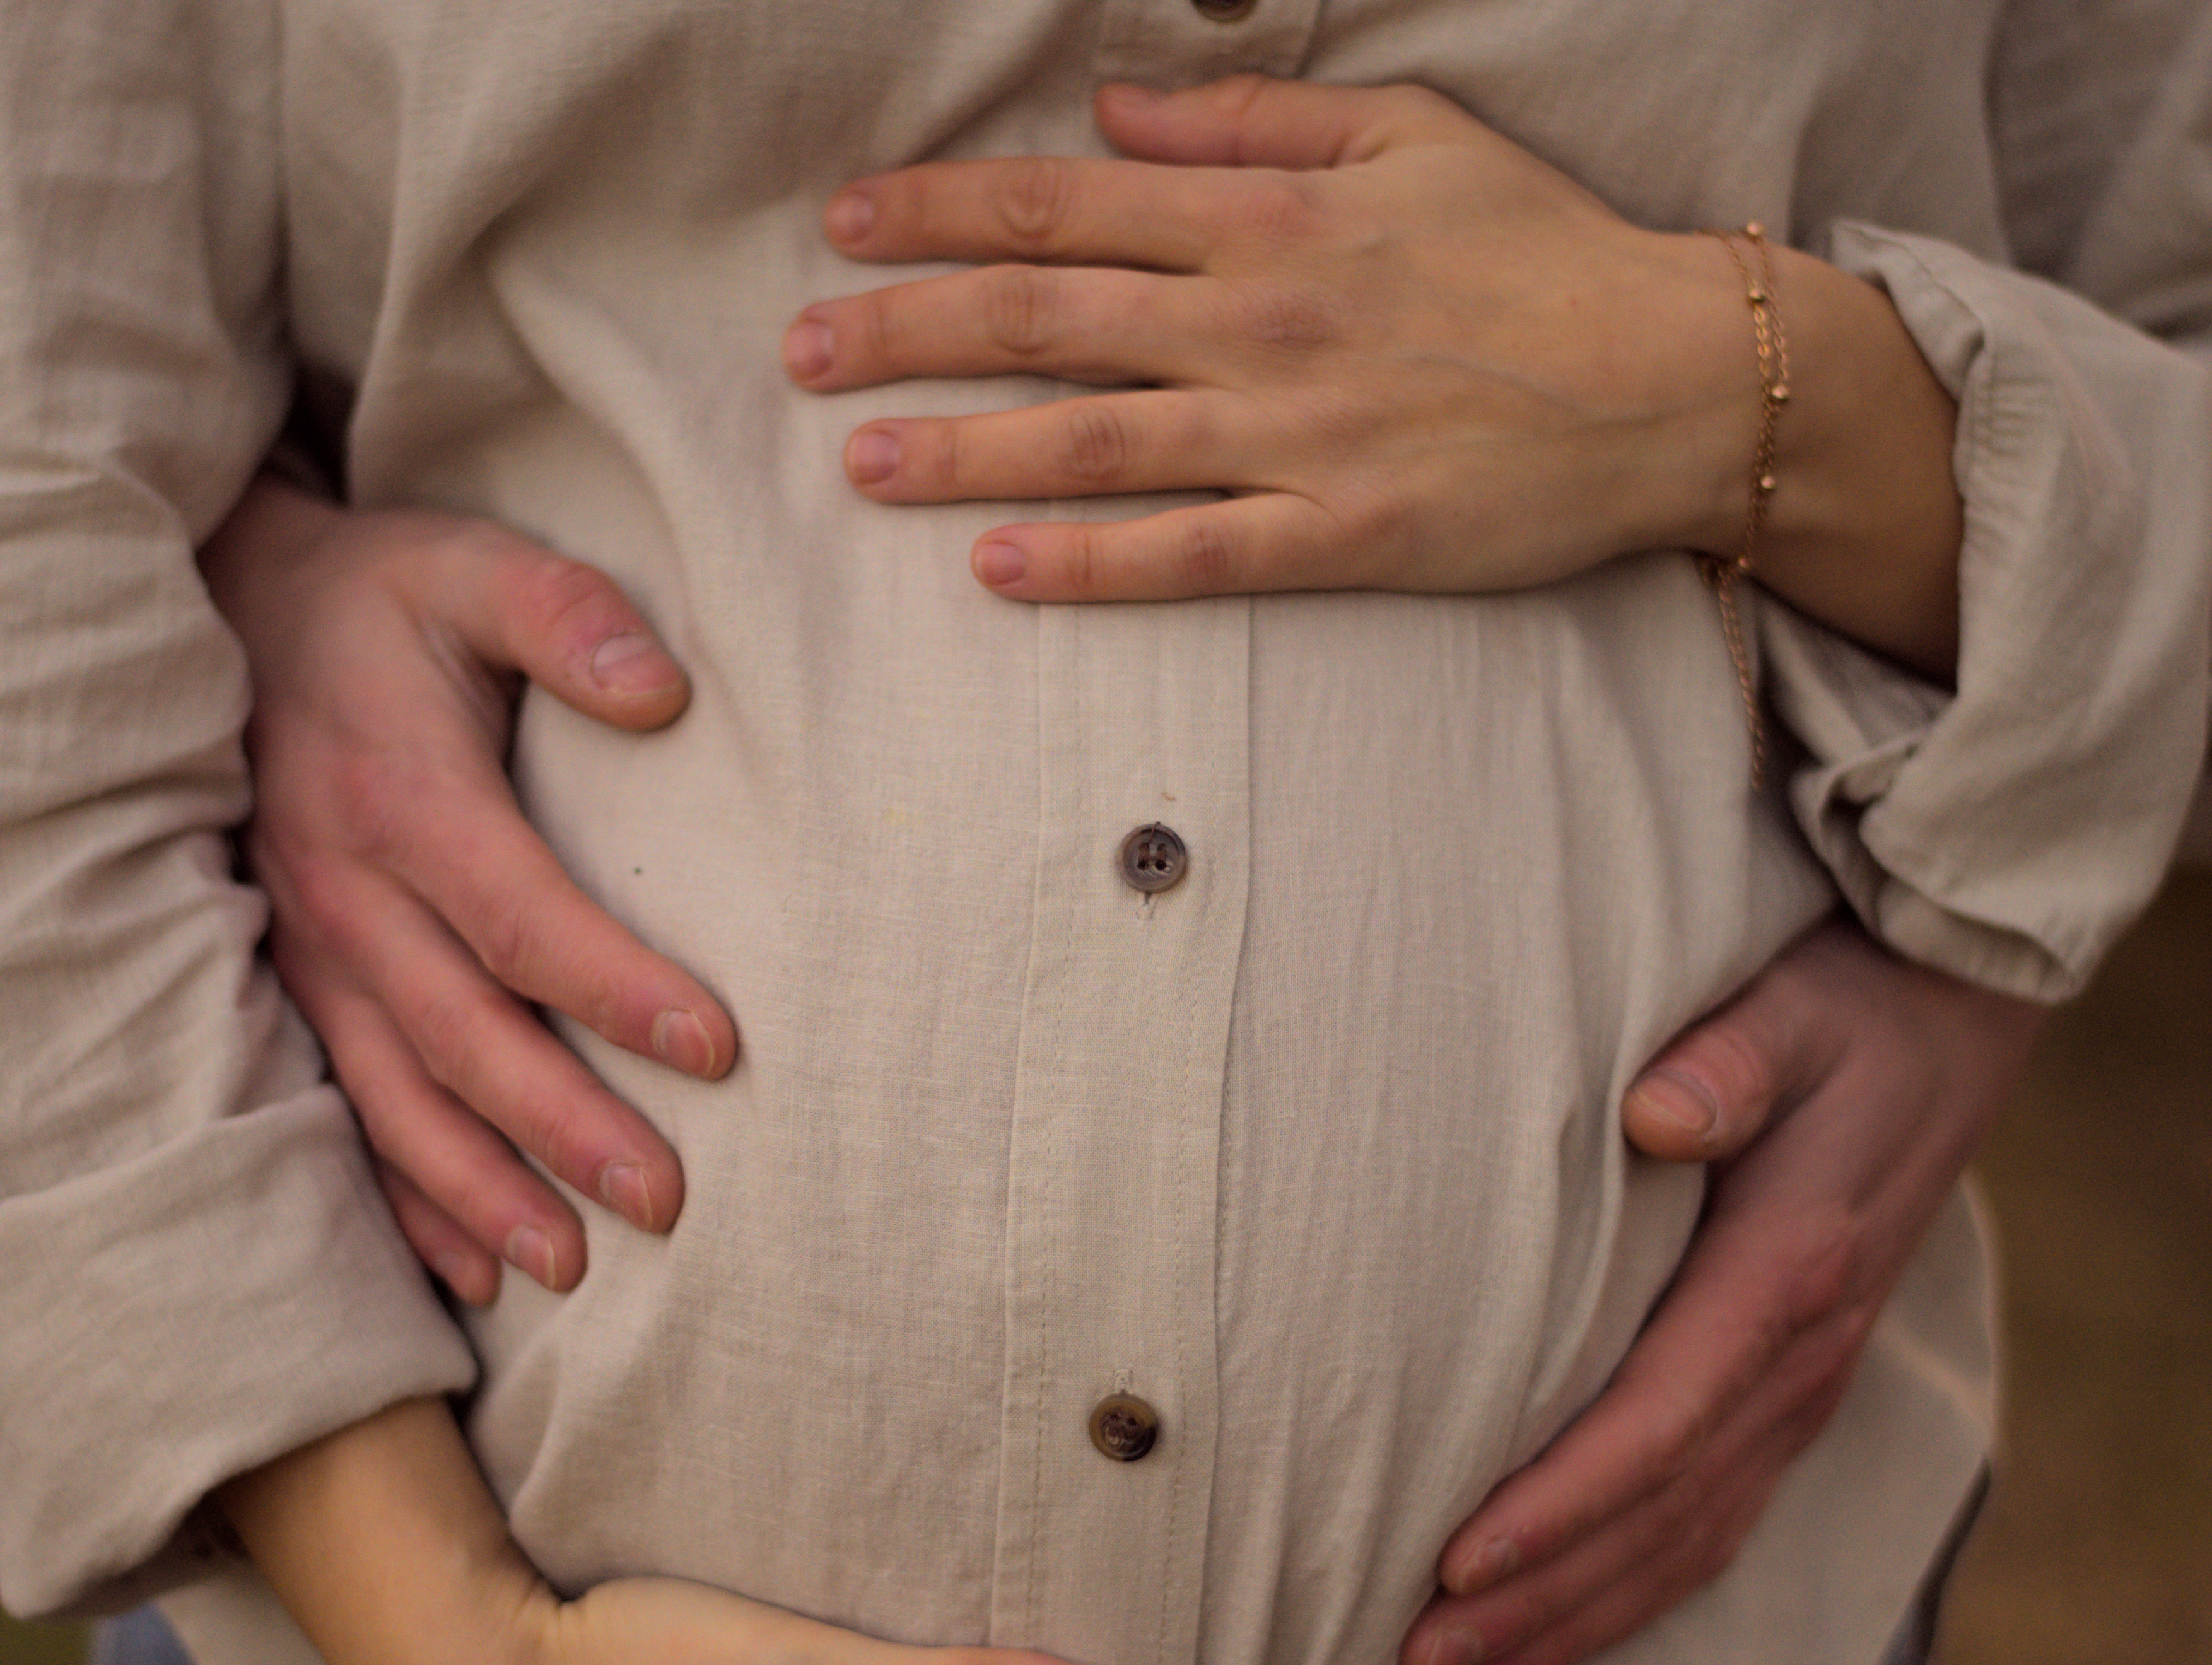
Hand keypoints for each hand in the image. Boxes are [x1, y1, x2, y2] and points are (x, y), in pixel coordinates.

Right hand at [201, 477, 737, 1304]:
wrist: (238, 613)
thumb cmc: (385, 600)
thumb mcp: (471, 566)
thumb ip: (567, 614)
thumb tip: (665, 691)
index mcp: (403, 799)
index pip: (522, 918)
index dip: (617, 989)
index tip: (717, 1052)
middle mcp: (348, 893)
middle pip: (465, 1035)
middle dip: (562, 1128)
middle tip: (663, 1203)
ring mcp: (313, 950)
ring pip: (398, 1096)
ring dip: (481, 1191)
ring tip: (570, 1267)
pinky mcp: (299, 982)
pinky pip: (343, 1108)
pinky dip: (402, 1199)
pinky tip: (467, 1271)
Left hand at [786, 76, 1961, 675]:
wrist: (1673, 378)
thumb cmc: (1541, 251)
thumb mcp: (1411, 137)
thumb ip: (1256, 123)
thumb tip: (1114, 117)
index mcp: (1272, 216)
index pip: (1068, 204)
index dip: (942, 211)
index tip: (845, 224)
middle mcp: (1264, 320)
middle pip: (1048, 317)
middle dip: (908, 330)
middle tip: (799, 355)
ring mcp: (1300, 433)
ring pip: (1095, 439)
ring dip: (965, 451)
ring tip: (857, 465)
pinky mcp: (1342, 535)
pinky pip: (1194, 553)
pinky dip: (1092, 563)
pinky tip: (998, 572)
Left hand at [1401, 920, 2044, 1664]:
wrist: (1942, 1033)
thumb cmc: (1838, 1016)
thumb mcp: (1789, 1015)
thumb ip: (1728, 1065)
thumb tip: (1656, 1118)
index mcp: (1785, 1277)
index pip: (1658, 1422)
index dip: (1557, 1504)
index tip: (1456, 1561)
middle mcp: (1797, 1362)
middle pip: (1656, 1516)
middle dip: (1537, 1600)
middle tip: (1417, 1660)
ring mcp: (1799, 1394)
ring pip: (1682, 1546)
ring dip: (1573, 1625)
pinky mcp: (1787, 1400)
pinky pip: (1710, 1528)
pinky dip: (1631, 1601)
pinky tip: (1559, 1646)